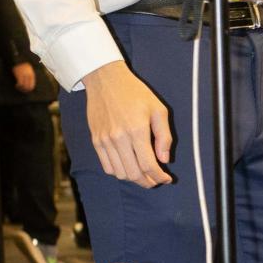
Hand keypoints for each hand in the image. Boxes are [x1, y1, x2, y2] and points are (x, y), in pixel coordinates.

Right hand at [11, 62, 35, 93]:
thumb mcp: (29, 71)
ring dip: (21, 88)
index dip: (29, 89)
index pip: (32, 85)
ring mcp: (24, 76)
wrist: (18, 60)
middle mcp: (29, 76)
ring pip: (24, 86)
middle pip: (28, 87)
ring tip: (18, 88)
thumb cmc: (23, 66)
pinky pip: (20, 84)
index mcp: (32, 75)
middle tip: (21, 90)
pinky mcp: (19, 75)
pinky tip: (16, 85)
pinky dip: (18, 86)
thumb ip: (30, 76)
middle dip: (25, 90)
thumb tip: (30, 84)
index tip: (26, 90)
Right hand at [82, 60, 172, 186]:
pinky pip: (107, 166)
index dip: (159, 177)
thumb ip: (164, 136)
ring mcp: (105, 141)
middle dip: (148, 182)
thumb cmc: (135, 93)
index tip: (166, 179)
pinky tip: (128, 167)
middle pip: (134, 174)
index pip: (149, 165)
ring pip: (120, 173)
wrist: (106, 80)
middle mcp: (119, 138)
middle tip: (156, 180)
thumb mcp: (158, 110)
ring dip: (134, 179)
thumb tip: (164, 159)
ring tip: (144, 175)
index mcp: (137, 131)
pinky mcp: (96, 140)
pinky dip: (119, 172)